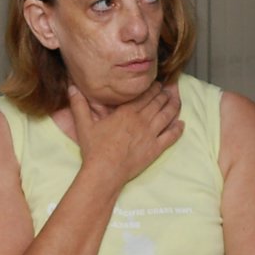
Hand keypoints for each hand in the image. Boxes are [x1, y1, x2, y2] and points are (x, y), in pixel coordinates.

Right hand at [69, 81, 183, 185]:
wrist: (105, 172)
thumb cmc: (94, 149)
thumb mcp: (84, 125)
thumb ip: (79, 105)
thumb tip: (72, 88)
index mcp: (127, 112)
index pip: (145, 94)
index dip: (153, 87)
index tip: (157, 83)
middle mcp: (142, 120)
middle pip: (158, 102)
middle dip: (164, 94)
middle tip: (168, 89)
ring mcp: (151, 134)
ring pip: (167, 115)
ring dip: (174, 106)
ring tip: (177, 100)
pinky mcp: (155, 149)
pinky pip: (171, 137)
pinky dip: (178, 129)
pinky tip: (182, 125)